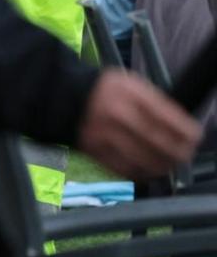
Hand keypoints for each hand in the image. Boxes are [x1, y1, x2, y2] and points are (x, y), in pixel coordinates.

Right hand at [76, 69, 201, 180]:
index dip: (187, 132)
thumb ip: (154, 102)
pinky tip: (148, 170)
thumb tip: (180, 126)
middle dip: (179, 152)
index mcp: (129, 94)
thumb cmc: (103, 89)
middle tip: (185, 154)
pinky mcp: (95, 152)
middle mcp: (118, 116)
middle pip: (159, 142)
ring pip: (144, 160)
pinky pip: (125, 169)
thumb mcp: (129, 83)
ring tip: (169, 164)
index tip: (195, 137)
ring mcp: (106, 136)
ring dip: (163, 166)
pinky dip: (141, 173)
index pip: (167, 118)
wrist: (60, 96)